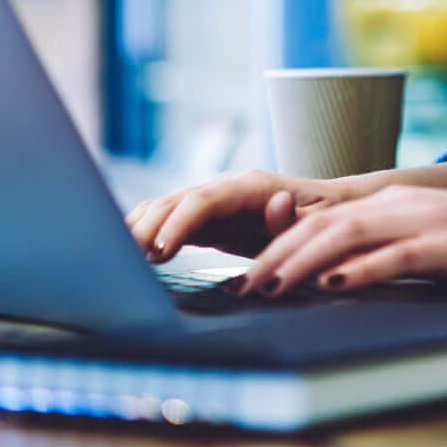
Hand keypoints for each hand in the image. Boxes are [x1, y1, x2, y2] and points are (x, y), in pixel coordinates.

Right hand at [124, 169, 350, 262]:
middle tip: (124, 260)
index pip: (204, 200)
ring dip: (139, 229)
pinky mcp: (205, 217)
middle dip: (147, 228)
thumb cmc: (323, 220)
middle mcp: (225, 187)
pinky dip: (145, 232)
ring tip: (117, 258)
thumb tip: (276, 202)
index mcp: (249, 186)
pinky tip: (126, 253)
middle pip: (175, 201)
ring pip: (164, 207)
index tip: (159, 251)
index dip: (177, 223)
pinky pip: (167, 219)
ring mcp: (212, 199)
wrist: (329, 209)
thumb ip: (292, 219)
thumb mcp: (314, 223)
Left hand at [231, 187, 446, 296]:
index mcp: (392, 204)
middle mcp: (401, 205)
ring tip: (275, 286)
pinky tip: (336, 285)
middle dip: (277, 255)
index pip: (320, 220)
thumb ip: (385, 254)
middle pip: (323, 224)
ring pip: (348, 235)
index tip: (249, 275)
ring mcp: (425, 222)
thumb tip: (336, 280)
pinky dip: (362, 269)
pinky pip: (397, 254)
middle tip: (246, 286)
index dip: (278, 246)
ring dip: (305, 262)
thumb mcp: (429, 244)